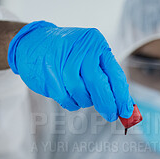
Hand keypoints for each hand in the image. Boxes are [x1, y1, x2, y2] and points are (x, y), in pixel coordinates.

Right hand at [8, 21, 132, 121]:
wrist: (32, 42)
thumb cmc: (68, 54)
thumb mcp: (91, 57)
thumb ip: (107, 78)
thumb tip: (123, 105)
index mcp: (96, 44)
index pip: (115, 74)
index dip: (122, 96)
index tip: (126, 111)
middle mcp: (81, 48)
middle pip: (98, 83)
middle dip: (107, 103)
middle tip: (111, 114)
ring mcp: (62, 59)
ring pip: (81, 91)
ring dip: (85, 101)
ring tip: (84, 96)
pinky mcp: (48, 72)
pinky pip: (66, 98)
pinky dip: (71, 102)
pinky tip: (71, 96)